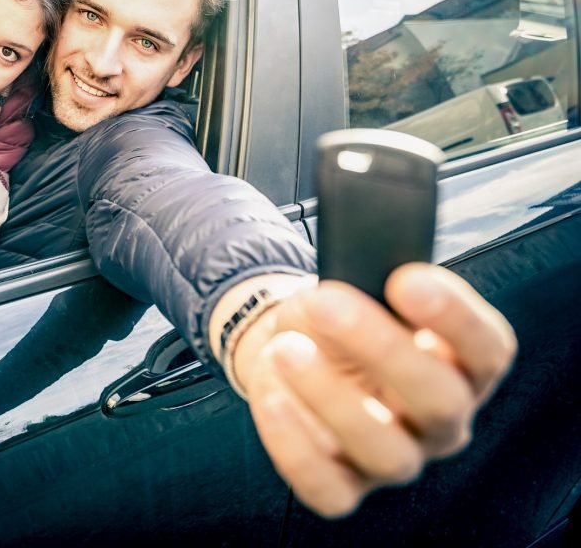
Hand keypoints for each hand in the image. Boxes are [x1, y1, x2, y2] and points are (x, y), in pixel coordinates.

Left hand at [226, 264, 515, 516]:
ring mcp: (396, 460)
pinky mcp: (344, 487)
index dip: (455, 316)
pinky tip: (272, 398)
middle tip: (327, 305)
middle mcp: (441, 421)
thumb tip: (363, 271)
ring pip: (388, 453)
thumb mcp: (353, 284)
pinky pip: (329, 490)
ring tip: (285, 347)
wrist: (286, 345)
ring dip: (332, 397)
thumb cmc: (333, 316)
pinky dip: (295, 447)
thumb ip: (371, 278)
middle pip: (441, 401)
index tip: (404, 279)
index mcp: (461, 364)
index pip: (488, 350)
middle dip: (382, 349)